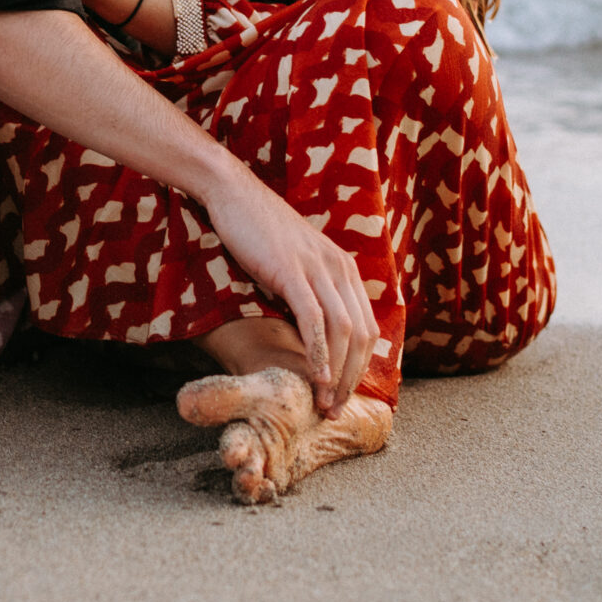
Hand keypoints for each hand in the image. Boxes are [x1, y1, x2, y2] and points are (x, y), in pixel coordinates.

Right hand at [192, 177, 379, 415]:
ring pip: (342, 332)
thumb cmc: (258, 230)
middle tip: (335, 408)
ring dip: (337, 373)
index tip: (344, 395)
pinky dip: (319, 352)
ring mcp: (318, 268)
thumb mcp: (296, 263)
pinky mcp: (292, 270)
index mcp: (345, 268)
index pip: (368, 328)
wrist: (233, 193)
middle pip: (362, 335)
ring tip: (325, 402)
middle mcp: (341, 268)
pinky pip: (313, 320)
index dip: (361, 367)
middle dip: (353, 378)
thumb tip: (311, 332)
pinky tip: (316, 376)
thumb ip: (311, 291)